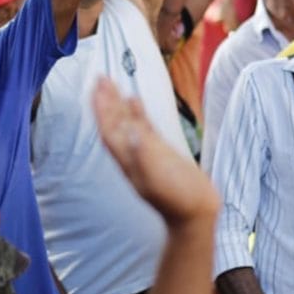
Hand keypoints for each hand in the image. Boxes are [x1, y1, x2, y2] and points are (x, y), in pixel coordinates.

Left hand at [92, 77, 218, 224]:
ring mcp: (145, 153)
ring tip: (112, 84)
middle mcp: (132, 154)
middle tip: (101, 78)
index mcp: (128, 160)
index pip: (109, 129)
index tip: (97, 87)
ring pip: (127, 123)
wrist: (195, 215)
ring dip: (118, 104)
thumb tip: (130, 128)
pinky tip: (136, 100)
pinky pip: (143, 127)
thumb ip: (145, 151)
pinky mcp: (160, 153)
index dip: (101, 108)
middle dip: (106, 101)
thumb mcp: (159, 174)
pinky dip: (137, 113)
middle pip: (114, 123)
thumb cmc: (178, 198)